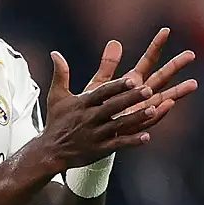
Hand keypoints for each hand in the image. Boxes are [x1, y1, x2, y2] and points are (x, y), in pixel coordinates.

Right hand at [37, 52, 156, 172]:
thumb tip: (55, 53)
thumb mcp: (57, 96)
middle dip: (131, 99)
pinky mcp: (100, 149)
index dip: (116, 86)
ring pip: (118, 125)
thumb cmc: (57, 121)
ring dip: (136, 118)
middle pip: (113, 107)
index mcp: (82, 104)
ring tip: (153, 110)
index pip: (101, 92)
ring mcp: (96, 135)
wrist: (50, 151)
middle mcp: (90, 118)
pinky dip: (132, 141)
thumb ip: (61, 74)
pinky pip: (118, 145)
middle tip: (148, 90)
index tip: (131, 79)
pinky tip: (147, 137)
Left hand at [86, 27, 197, 127]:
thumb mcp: (99, 85)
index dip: (156, 46)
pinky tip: (169, 103)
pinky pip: (151, 117)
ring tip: (193, 84)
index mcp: (133, 81)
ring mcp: (142, 110)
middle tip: (191, 54)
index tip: (166, 30)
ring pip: (164, 98)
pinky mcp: (138, 124)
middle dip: (176, 66)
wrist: (89, 133)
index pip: (148, 60)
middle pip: (162, 77)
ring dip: (178, 91)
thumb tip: (115, 42)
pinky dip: (160, 111)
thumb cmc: (94, 108)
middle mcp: (142, 94)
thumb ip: (108, 66)